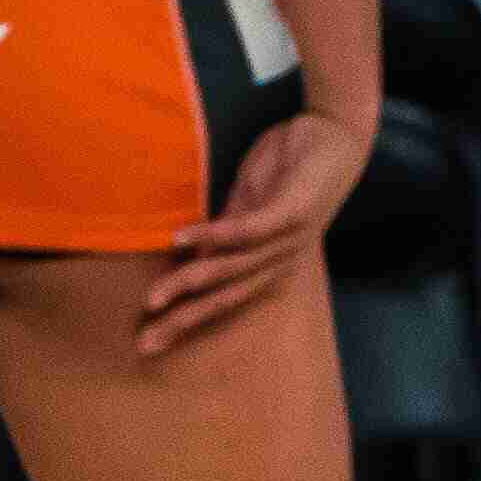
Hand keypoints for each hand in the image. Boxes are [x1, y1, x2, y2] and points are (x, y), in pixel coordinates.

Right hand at [140, 105, 363, 354]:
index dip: (184, 323)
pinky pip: (247, 230)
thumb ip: (223, 235)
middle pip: (225, 298)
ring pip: (232, 270)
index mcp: (267, 264)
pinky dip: (212, 236)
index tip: (146, 343)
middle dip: (184, 320)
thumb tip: (187, 258)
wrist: (335, 137)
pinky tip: (181, 238)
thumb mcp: (248, 206)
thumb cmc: (289, 173)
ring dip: (190, 282)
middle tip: (145, 342)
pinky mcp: (292, 213)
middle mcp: (279, 263)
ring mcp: (288, 241)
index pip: (221, 302)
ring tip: (156, 297)